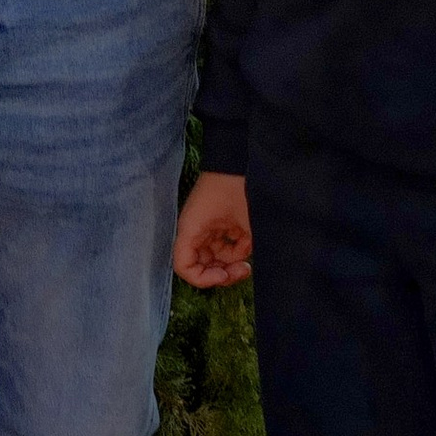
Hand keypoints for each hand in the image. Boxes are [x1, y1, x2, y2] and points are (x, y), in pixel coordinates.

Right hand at [175, 172, 253, 289]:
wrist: (242, 157)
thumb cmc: (239, 186)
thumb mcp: (244, 223)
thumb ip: (242, 250)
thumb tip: (246, 271)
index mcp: (192, 229)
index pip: (185, 267)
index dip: (203, 279)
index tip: (224, 274)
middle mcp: (197, 230)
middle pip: (202, 265)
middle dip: (223, 272)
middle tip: (243, 270)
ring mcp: (210, 226)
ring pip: (216, 256)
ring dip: (232, 261)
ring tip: (249, 255)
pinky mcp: (221, 221)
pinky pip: (226, 243)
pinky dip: (239, 247)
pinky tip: (249, 240)